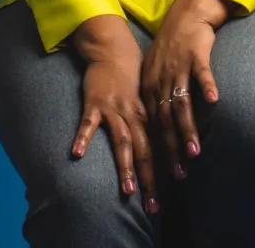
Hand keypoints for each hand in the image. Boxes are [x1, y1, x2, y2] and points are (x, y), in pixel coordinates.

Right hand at [71, 42, 160, 216]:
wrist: (113, 50)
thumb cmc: (129, 77)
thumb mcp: (144, 97)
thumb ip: (150, 119)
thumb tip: (164, 140)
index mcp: (146, 114)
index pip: (159, 145)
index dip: (167, 165)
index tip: (176, 185)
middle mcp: (132, 114)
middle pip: (144, 150)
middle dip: (150, 178)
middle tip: (154, 205)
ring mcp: (113, 109)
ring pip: (122, 141)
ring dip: (126, 166)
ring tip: (129, 189)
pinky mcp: (94, 103)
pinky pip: (88, 123)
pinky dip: (83, 137)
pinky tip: (77, 154)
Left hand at [139, 0, 232, 179]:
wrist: (186, 14)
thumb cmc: (173, 46)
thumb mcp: (157, 72)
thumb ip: (157, 97)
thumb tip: (157, 127)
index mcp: (149, 86)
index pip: (152, 124)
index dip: (158, 149)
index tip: (163, 174)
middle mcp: (161, 79)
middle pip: (164, 119)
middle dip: (171, 149)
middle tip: (178, 174)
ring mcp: (179, 67)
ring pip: (182, 103)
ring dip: (187, 129)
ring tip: (194, 152)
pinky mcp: (196, 54)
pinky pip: (202, 72)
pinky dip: (207, 86)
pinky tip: (215, 100)